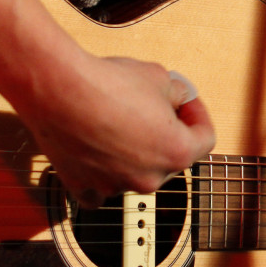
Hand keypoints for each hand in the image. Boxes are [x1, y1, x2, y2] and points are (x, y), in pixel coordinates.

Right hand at [15, 53, 215, 203]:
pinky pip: (99, 190)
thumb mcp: (158, 76)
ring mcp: (115, 186)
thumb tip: (177, 98)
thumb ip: (176, 93)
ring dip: (134, 152)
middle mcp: (148, 178)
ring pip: (135, 174)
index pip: (205, 138)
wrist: (60, 90)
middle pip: (169, 158)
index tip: (186, 101)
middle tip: (153, 107)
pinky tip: (100, 154)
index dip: (198, 114)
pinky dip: (102, 175)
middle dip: (165, 133)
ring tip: (119, 120)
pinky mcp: (83, 186)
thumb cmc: (108, 83)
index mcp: (175, 151)